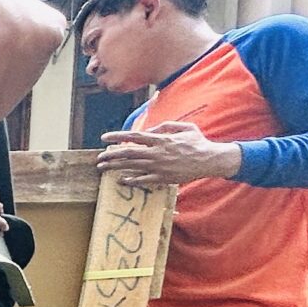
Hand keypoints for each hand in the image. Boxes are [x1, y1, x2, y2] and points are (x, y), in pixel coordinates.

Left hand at [100, 122, 244, 188]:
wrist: (209, 160)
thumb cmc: (197, 142)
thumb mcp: (184, 127)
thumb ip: (165, 126)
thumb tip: (148, 130)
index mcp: (160, 139)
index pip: (133, 137)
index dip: (117, 137)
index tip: (104, 138)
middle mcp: (156, 153)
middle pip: (127, 154)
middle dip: (110, 156)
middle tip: (98, 159)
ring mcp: (158, 167)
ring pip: (131, 167)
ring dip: (115, 168)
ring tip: (102, 168)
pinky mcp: (162, 178)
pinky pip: (143, 180)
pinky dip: (131, 180)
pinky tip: (121, 179)